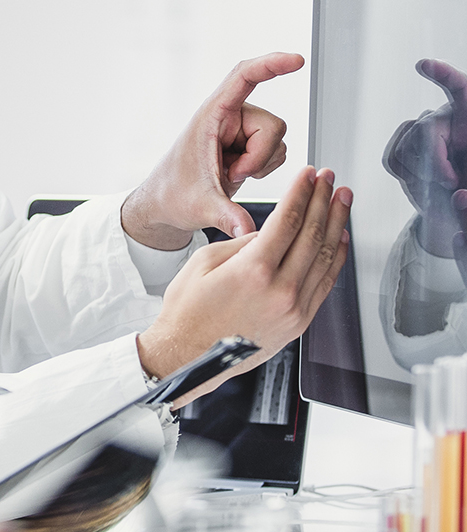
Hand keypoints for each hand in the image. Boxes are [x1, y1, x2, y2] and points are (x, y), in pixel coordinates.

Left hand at [121, 52, 302, 248]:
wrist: (165, 204)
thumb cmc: (172, 194)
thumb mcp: (199, 206)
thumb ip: (224, 216)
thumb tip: (245, 230)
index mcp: (210, 116)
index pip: (243, 77)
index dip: (271, 64)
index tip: (297, 60)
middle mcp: (227, 117)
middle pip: (273, 125)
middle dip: (260, 157)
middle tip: (231, 176)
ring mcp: (240, 131)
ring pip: (278, 140)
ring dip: (260, 165)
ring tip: (228, 177)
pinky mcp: (248, 145)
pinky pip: (277, 152)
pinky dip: (263, 169)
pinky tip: (236, 176)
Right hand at [136, 165, 350, 398]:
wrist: (188, 356)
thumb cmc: (188, 312)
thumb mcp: (205, 262)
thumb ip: (243, 243)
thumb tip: (271, 231)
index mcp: (254, 271)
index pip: (288, 220)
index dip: (302, 192)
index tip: (309, 175)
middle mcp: (280, 291)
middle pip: (312, 234)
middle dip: (324, 201)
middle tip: (330, 180)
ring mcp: (294, 310)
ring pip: (326, 258)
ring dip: (337, 224)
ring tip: (343, 201)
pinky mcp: (299, 324)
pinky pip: (326, 284)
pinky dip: (337, 259)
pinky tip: (340, 239)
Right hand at [383, 59, 466, 256]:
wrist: (458, 196)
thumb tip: (459, 195)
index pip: (459, 87)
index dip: (443, 75)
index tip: (424, 65)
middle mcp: (445, 118)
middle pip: (424, 130)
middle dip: (434, 161)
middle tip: (452, 182)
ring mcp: (421, 130)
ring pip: (405, 147)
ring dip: (420, 172)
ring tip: (442, 182)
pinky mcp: (402, 146)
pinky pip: (392, 158)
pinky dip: (405, 174)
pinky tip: (421, 179)